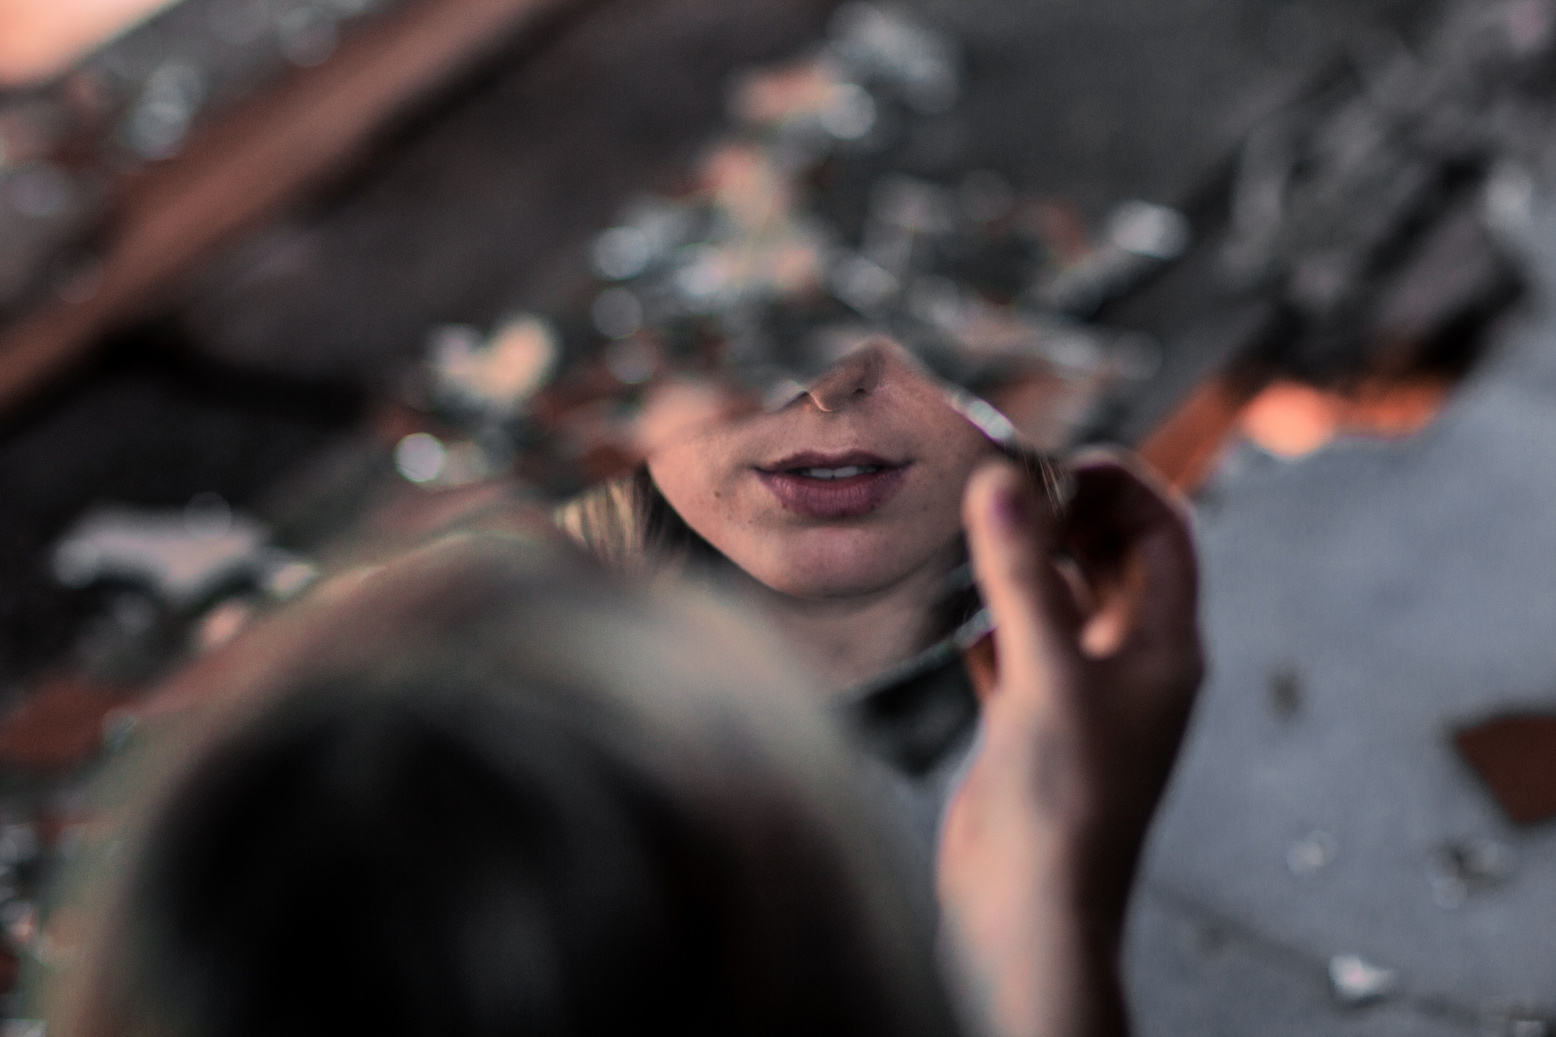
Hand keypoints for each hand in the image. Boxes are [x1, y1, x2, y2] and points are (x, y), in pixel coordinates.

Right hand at [937, 451, 1202, 1036]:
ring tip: (971, 528)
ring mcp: (1080, 694)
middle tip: (1003, 485)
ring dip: (1022, 562)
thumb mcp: (1047, 674)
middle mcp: (1129, 665)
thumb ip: (1023, 576)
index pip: (1163, 535)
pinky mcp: (1031, 723)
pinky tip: (951, 608)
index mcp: (1165, 648)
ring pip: (1059, 600)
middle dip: (1066, 515)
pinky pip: (1016, 647)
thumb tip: (1003, 483)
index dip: (1122, 486)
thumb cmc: (1065, 804)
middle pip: (1112, 559)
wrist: (1030, 910)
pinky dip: (989, 619)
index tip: (1057, 463)